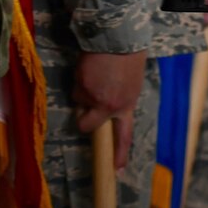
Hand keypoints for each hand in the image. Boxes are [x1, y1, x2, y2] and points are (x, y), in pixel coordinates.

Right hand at [75, 51, 146, 166]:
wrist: (119, 36)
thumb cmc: (129, 56)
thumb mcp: (132, 82)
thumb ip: (121, 97)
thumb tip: (106, 106)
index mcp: (127, 105)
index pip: (124, 136)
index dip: (120, 154)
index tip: (116, 171)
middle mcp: (110, 106)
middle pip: (87, 126)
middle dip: (83, 119)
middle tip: (86, 105)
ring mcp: (94, 97)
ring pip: (79, 101)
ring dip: (83, 90)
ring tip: (95, 72)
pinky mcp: (82, 86)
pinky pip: (75, 87)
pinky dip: (79, 79)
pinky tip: (90, 67)